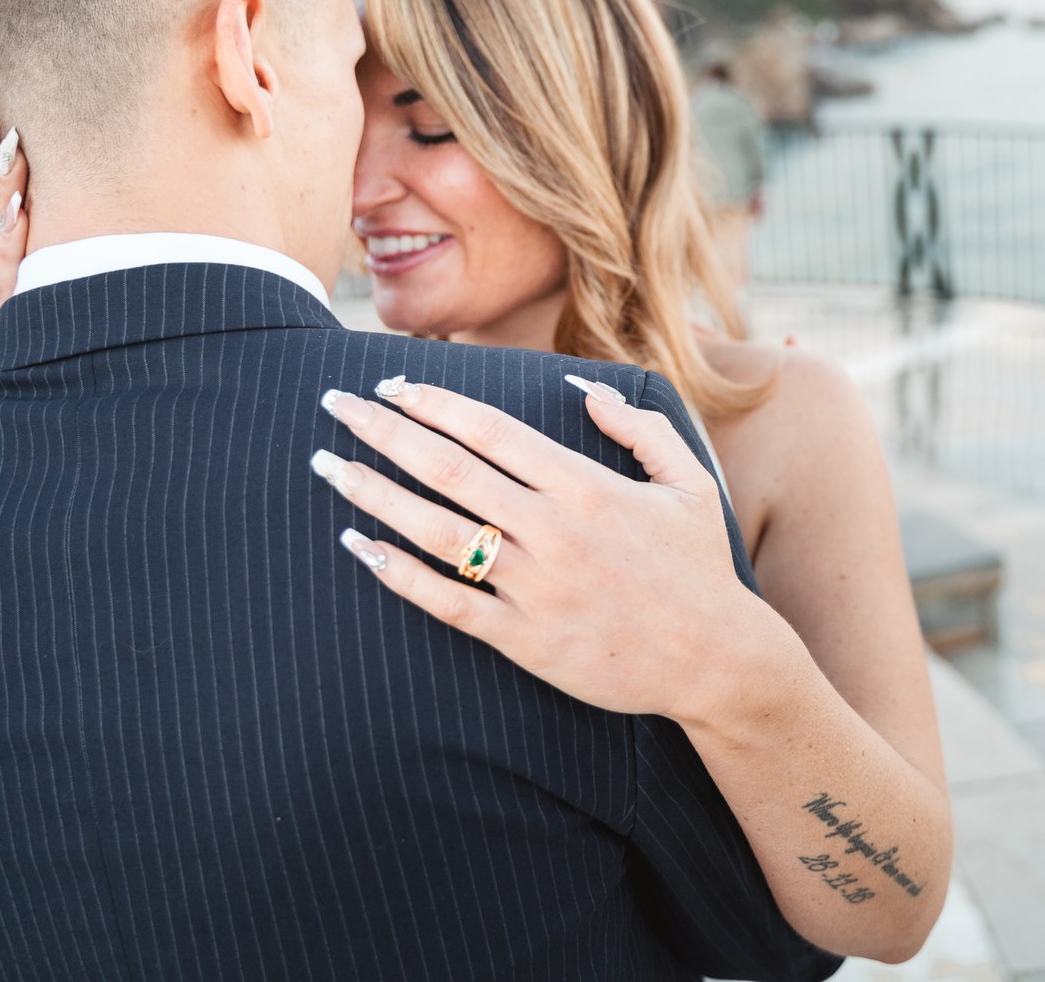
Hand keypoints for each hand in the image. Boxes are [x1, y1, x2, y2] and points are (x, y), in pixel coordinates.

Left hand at [312, 376, 771, 726]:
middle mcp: (552, 530)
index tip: (391, 383)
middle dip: (383, 431)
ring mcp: (534, 586)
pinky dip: (397, 573)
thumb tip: (582, 386)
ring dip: (373, 494)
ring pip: (435, 531)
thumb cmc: (699, 569)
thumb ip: (637, 427)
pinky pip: (446, 602)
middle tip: (335, 405)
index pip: (490, 430)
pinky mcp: (523, 638)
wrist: (717, 661)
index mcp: (585, 485)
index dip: (434, 402)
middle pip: (447, 469)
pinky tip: (360, 547)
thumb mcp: (688, 481)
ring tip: (328, 468)